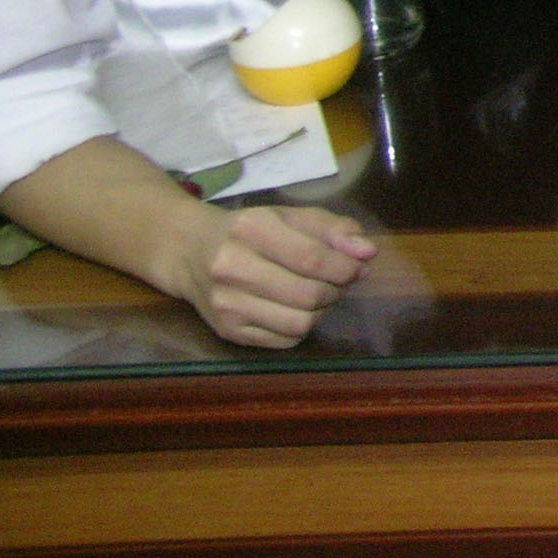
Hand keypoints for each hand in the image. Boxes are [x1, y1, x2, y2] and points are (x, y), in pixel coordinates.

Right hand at [166, 202, 373, 349]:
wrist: (189, 251)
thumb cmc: (250, 230)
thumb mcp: (290, 216)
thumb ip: (333, 229)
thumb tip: (368, 253)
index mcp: (252, 230)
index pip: (312, 258)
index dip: (346, 267)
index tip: (360, 266)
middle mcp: (232, 268)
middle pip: (308, 295)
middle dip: (337, 289)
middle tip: (340, 280)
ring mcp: (226, 304)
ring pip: (299, 322)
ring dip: (322, 310)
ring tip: (320, 294)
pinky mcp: (226, 331)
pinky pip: (284, 341)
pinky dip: (302, 327)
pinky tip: (296, 308)